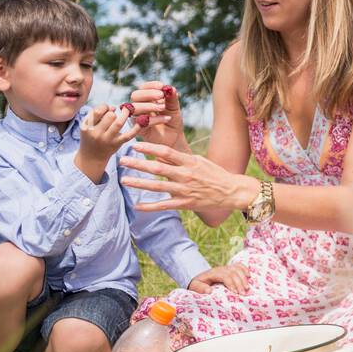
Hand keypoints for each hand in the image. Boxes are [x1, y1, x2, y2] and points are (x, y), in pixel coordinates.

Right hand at [76, 104, 142, 181]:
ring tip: (127, 111)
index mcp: (87, 127)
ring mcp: (107, 140)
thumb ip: (98, 114)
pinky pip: (128, 135)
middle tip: (114, 115)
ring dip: (125, 115)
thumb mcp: (88, 125)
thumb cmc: (91, 136)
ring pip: (118, 123)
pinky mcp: (116, 144)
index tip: (107, 108)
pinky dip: (136, 128)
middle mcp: (97, 134)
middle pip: (109, 116)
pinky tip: (140, 122)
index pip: (97, 111)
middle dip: (113, 113)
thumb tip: (114, 108)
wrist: (92, 156)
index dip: (105, 107)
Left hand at [119, 141, 258, 213]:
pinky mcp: (186, 204)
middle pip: (157, 168)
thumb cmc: (214, 173)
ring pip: (157, 187)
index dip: (148, 148)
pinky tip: (137, 205)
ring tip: (124, 180)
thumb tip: (159, 154)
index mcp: (189, 162)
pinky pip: (164, 205)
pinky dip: (150, 206)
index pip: (165, 152)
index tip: (134, 145)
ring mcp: (185, 190)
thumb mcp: (198, 161)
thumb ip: (179, 159)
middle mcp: (186, 175)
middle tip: (121, 160)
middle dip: (137, 164)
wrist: (231, 191)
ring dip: (139, 183)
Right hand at [125, 81, 184, 149]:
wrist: (174, 138)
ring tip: (163, 108)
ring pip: (134, 108)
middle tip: (161, 96)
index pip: (143, 88)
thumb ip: (172, 98)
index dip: (151, 85)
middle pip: (135, 95)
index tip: (162, 86)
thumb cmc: (173, 121)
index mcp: (147, 99)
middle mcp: (139, 106)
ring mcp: (137, 117)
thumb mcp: (174, 108)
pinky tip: (166, 118)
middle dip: (148, 94)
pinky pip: (140, 122)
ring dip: (149, 106)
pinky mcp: (138, 129)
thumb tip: (170, 88)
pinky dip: (154, 119)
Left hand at [188, 263, 249, 294]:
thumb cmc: (197, 284)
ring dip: (244, 278)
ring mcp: (226, 267)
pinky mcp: (229, 268)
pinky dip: (245, 269)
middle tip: (243, 293)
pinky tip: (249, 276)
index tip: (235, 292)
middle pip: (233, 272)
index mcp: (213, 273)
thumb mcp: (194, 287)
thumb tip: (210, 290)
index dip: (231, 283)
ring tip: (247, 288)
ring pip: (237, 269)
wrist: (198, 278)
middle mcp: (221, 269)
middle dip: (240, 283)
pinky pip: (239, 266)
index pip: (225, 275)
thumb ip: (200, 288)